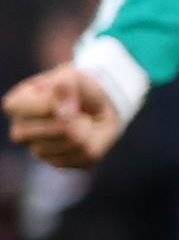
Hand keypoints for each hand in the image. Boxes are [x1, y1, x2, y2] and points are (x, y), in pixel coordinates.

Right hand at [6, 64, 121, 168]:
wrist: (100, 106)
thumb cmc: (79, 88)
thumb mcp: (74, 76)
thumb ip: (66, 86)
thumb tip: (65, 114)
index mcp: (16, 105)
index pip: (18, 107)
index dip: (48, 102)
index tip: (65, 93)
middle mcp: (21, 130)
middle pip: (41, 130)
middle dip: (68, 118)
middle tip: (77, 109)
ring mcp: (38, 149)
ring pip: (69, 143)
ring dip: (85, 127)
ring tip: (82, 119)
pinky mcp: (60, 162)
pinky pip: (83, 155)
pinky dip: (94, 140)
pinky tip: (87, 133)